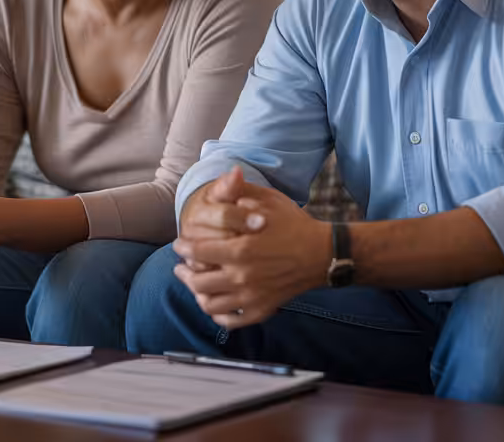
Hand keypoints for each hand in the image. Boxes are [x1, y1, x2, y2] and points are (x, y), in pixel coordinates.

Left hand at [173, 182, 331, 329]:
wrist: (323, 254)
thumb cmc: (295, 225)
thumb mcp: (269, 200)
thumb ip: (241, 192)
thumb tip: (222, 182)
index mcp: (240, 250)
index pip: (197, 252)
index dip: (183, 247)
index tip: (180, 243)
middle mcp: (242, 278)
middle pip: (197, 282)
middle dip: (183, 272)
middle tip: (180, 265)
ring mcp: (252, 298)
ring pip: (210, 305)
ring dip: (196, 294)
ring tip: (194, 284)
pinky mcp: (262, 310)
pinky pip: (231, 321)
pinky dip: (218, 315)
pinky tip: (215, 302)